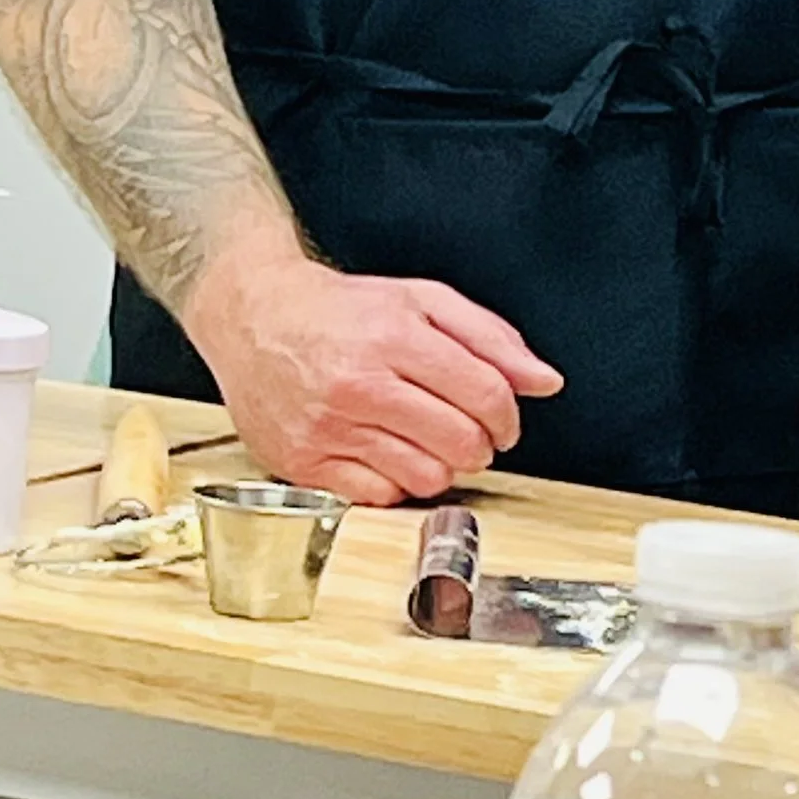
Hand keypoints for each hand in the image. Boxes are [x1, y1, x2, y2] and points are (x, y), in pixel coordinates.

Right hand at [186, 244, 561, 504]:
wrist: (253, 315)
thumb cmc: (339, 310)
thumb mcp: (420, 301)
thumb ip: (490, 339)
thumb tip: (544, 381)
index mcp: (393, 337)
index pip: (485, 394)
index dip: (508, 416)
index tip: (504, 421)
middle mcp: (359, 385)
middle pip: (462, 442)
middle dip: (480, 444)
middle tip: (468, 432)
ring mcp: (329, 428)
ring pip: (426, 477)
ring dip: (443, 466)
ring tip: (426, 441)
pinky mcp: (304, 462)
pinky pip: (380, 496)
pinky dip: (397, 482)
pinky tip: (387, 453)